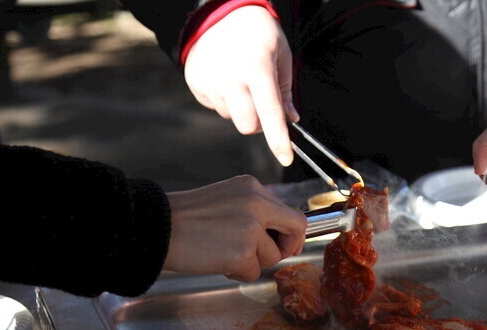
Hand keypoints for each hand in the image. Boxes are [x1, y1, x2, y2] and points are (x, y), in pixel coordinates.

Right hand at [164, 175, 307, 281]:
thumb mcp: (225, 202)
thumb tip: (278, 235)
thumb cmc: (184, 219)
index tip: (288, 244)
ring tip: (223, 253)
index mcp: (252, 188)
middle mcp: (256, 203)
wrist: (155, 227)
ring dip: (251, 262)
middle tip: (268, 256)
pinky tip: (217, 261)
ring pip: (272, 256)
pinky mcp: (242, 251)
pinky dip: (237, 273)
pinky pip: (253, 272)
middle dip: (286, 247)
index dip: (292, 233)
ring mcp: (251, 227)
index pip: (290, 211)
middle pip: (296, 229)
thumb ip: (253, 212)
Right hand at [183, 6, 297, 165]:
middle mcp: (230, 77)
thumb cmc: (257, 33)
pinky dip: (225, 101)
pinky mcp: (195, 84)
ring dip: (241, 109)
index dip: (279, 139)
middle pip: (247, 125)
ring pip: (232, 118)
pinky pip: (216, 107)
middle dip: (259, 124)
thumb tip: (291, 120)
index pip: (270, 113)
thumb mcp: (280, 55)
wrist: (218, 12)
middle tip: (263, 105)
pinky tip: (226, 79)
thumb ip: (285, 90)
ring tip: (241, 81)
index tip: (286, 158)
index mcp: (256, 68)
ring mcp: (209, 81)